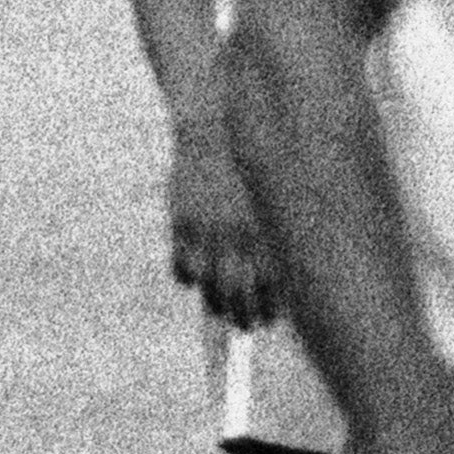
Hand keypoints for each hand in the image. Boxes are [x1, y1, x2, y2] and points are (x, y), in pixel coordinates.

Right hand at [164, 108, 276, 328]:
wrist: (215, 128)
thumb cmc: (250, 164)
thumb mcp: (270, 197)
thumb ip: (272, 235)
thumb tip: (272, 279)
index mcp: (268, 230)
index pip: (269, 287)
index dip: (267, 309)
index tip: (265, 319)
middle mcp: (240, 236)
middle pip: (239, 295)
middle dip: (242, 316)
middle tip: (244, 325)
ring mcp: (209, 232)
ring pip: (208, 287)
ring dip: (213, 300)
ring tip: (217, 302)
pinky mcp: (182, 225)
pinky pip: (181, 269)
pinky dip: (187, 276)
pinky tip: (193, 272)